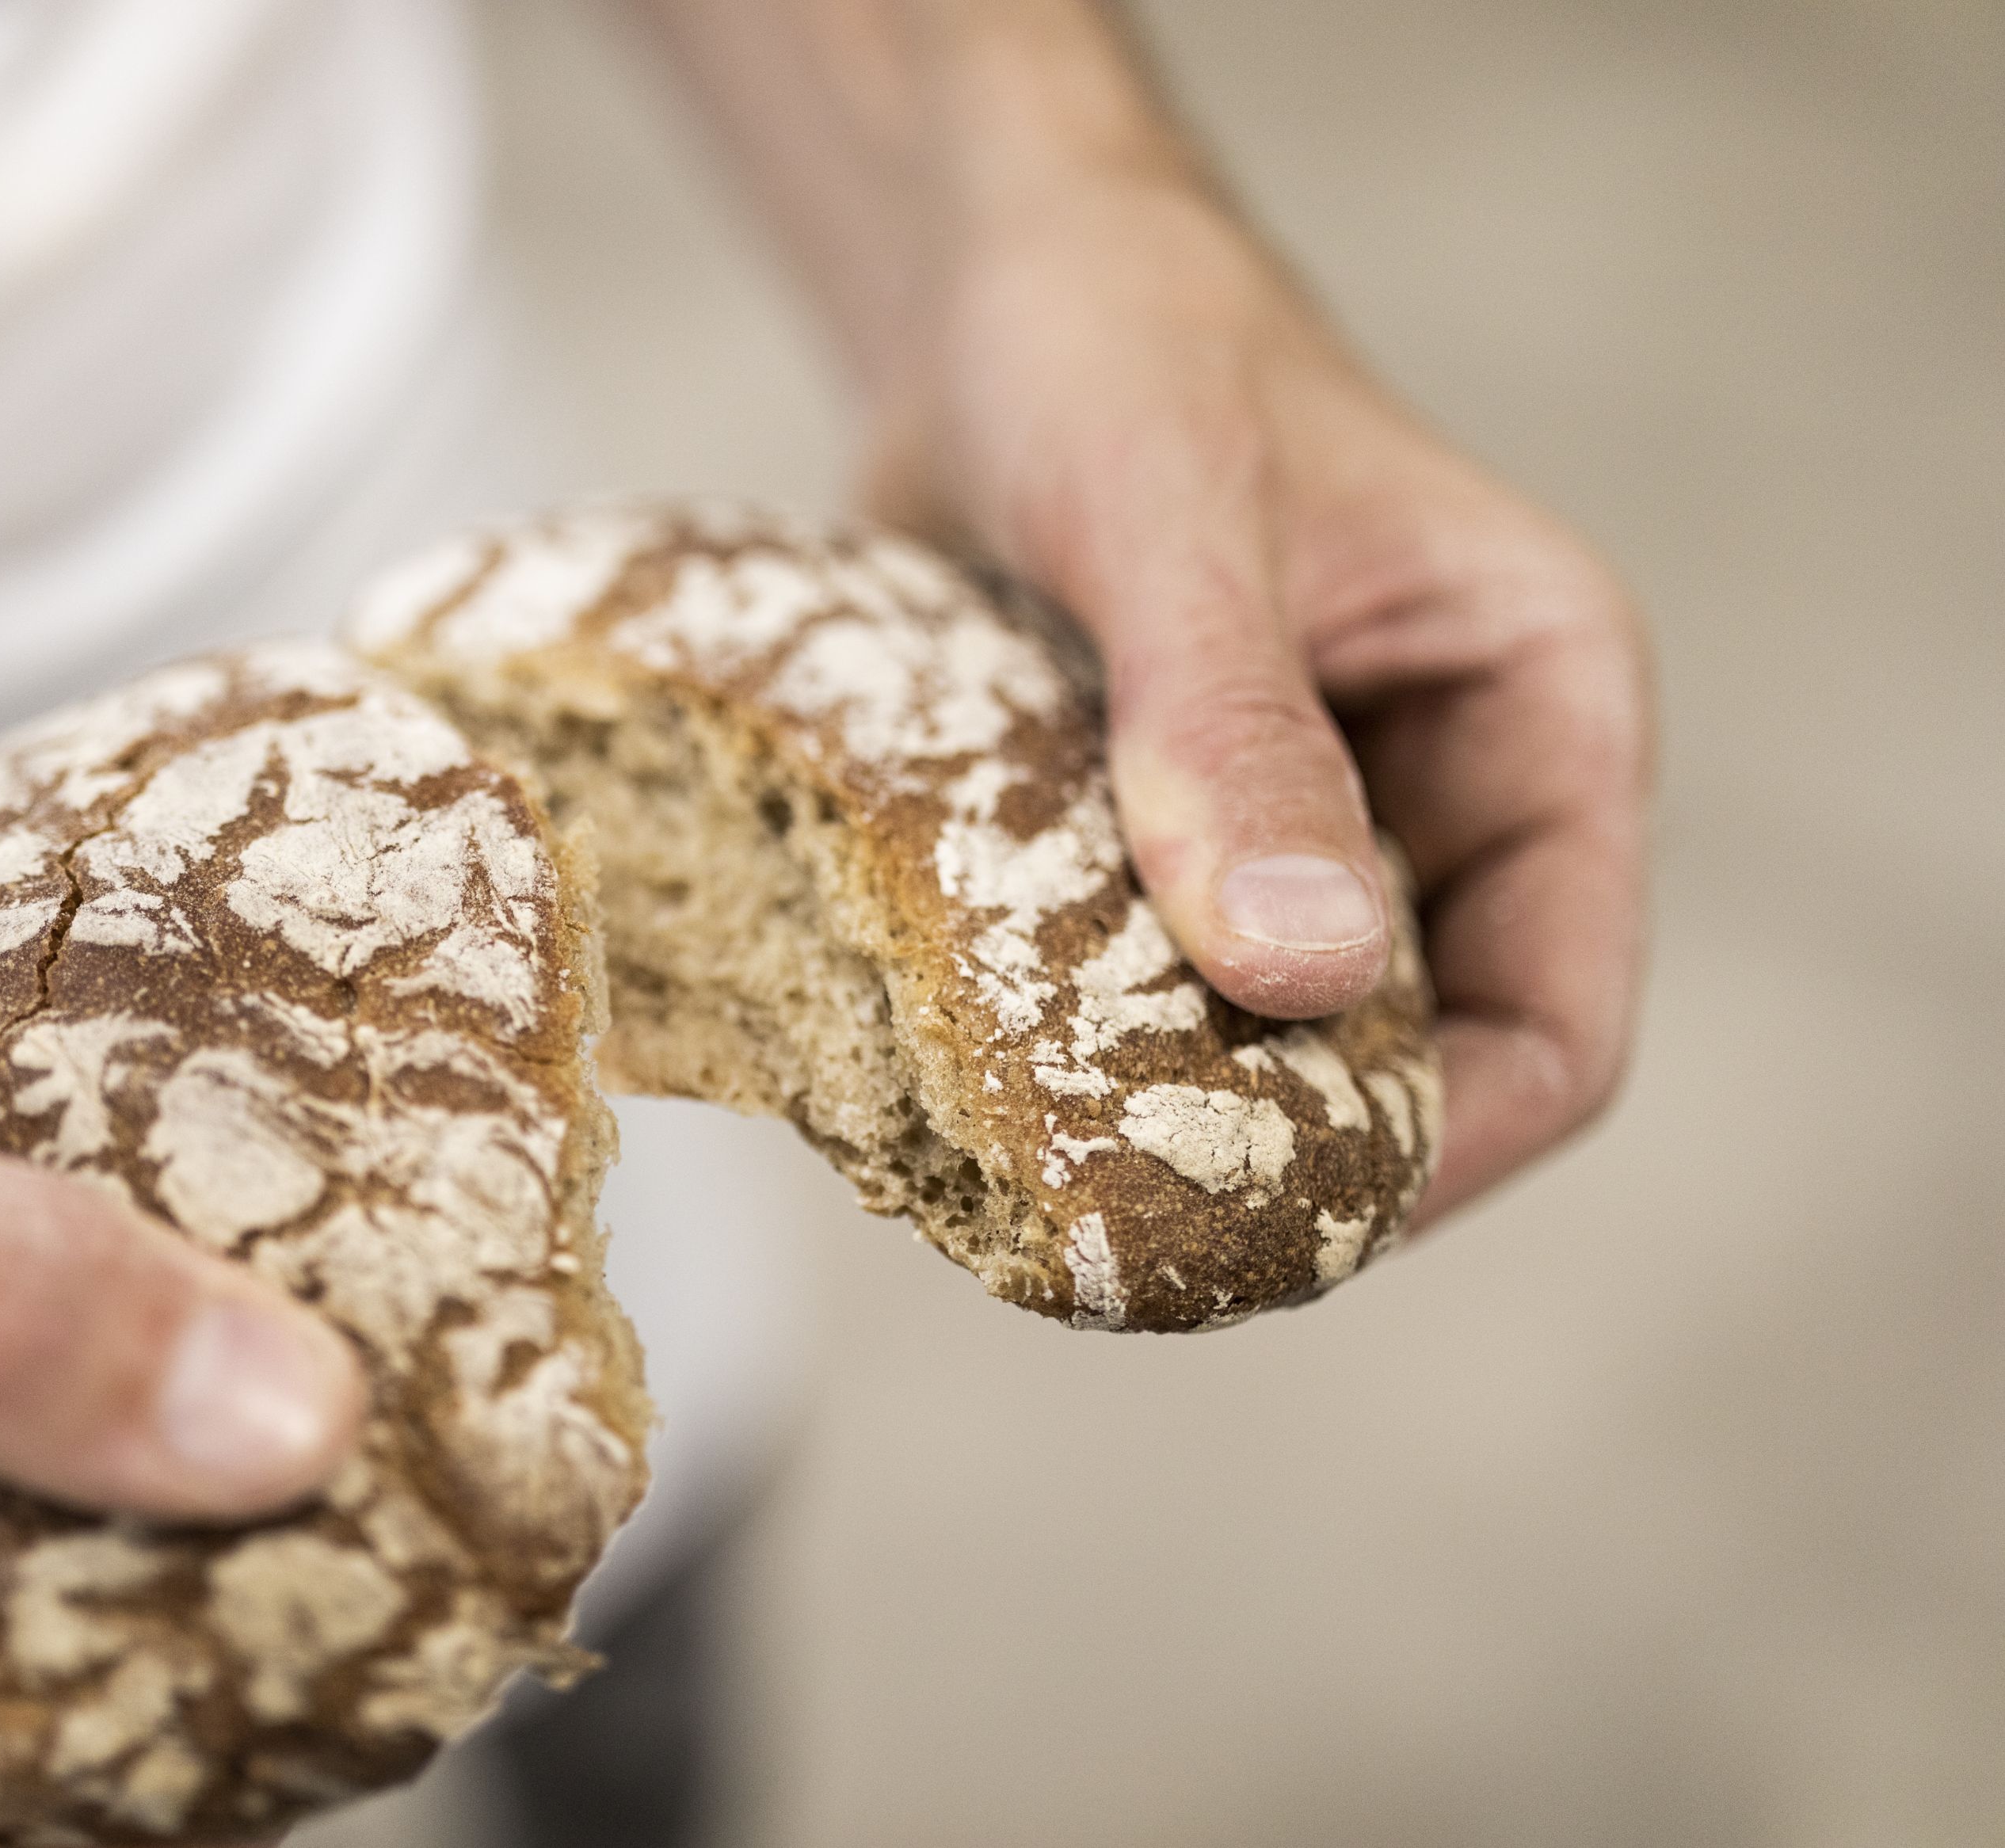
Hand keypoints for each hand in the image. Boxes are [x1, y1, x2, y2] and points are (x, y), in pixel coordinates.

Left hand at [864, 171, 1650, 1221]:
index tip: (1276, 1213)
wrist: (987, 302)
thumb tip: (1307, 973)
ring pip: (1274, 1039)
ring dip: (1164, 1102)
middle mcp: (1445, 789)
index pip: (1558, 1018)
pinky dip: (1079, 1038)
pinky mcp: (1177, 835)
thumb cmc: (1114, 348)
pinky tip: (971, 1070)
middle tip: (1113, 1210)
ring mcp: (1311, 823)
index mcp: (1538, 711)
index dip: (1442, 1147)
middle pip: (1413, 1060)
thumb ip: (1233, 729)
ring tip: (1025, 1149)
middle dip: (1281, 1146)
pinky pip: (1157, 983)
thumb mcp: (1169, 513)